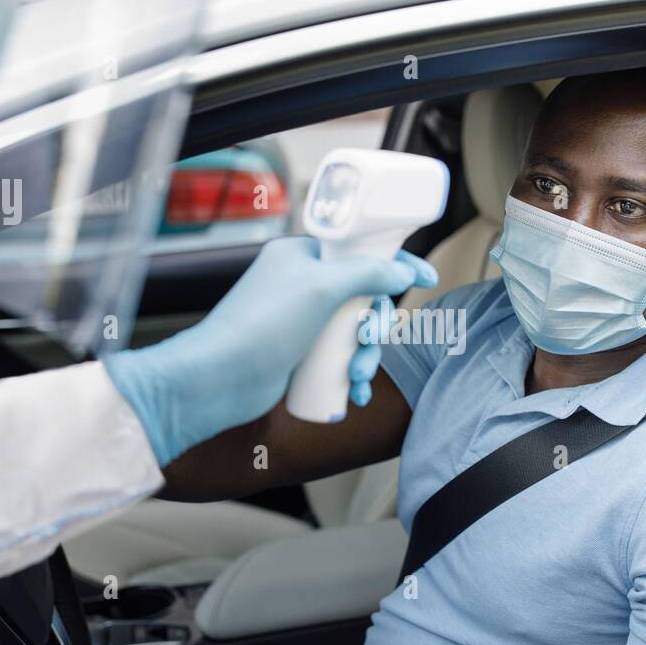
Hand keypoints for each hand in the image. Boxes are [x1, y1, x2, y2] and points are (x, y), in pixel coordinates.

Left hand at [104, 236, 436, 464]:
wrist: (218, 380)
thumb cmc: (260, 327)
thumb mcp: (322, 287)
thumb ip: (367, 272)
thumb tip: (399, 271)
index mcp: (302, 255)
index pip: (361, 250)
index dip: (396, 264)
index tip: (426, 278)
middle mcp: (302, 284)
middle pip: (365, 296)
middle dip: (376, 325)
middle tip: (369, 340)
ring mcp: (300, 320)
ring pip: (354, 331)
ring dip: (365, 355)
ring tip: (356, 376)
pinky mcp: (298, 352)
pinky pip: (339, 357)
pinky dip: (352, 374)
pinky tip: (356, 393)